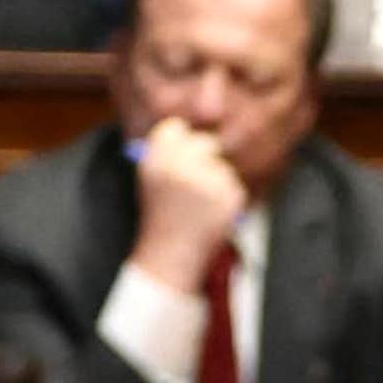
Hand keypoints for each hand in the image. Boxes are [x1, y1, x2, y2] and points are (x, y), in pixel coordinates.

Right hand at [129, 119, 246, 293]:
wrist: (171, 255)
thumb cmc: (159, 217)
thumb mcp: (151, 181)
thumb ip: (165, 153)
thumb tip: (190, 128)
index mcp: (156, 160)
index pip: (174, 127)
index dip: (176, 142)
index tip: (175, 155)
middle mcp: (182, 166)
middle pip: (203, 142)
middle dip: (200, 159)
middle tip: (191, 181)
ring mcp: (208, 179)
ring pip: (219, 165)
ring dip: (211, 181)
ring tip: (195, 205)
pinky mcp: (230, 194)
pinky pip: (231, 184)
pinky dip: (223, 197)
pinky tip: (207, 214)